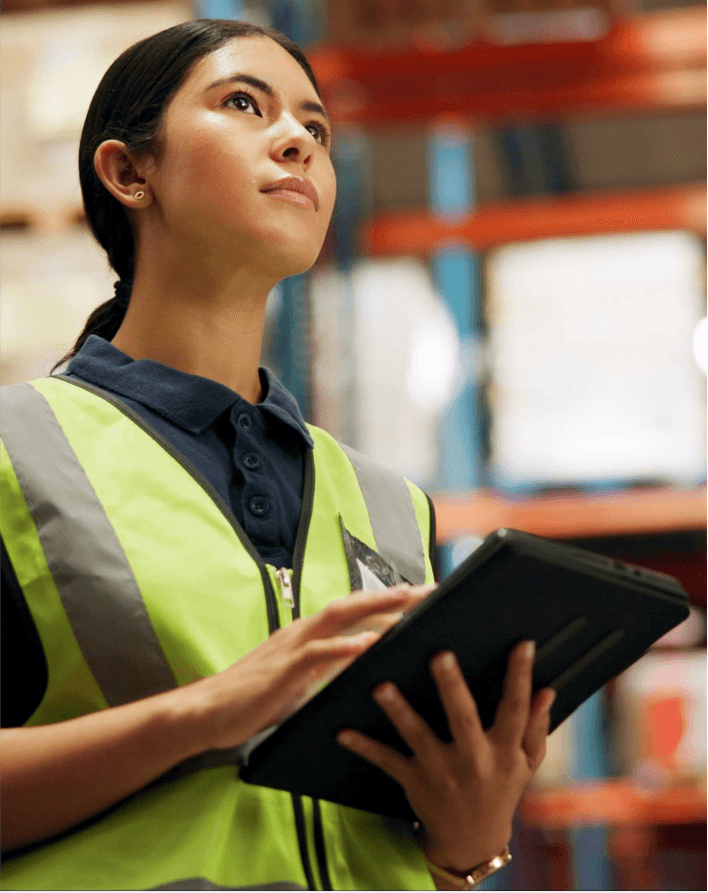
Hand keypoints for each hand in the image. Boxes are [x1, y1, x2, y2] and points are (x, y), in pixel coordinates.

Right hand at [190, 584, 435, 752]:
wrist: (208, 710)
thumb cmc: (254, 698)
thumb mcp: (299, 680)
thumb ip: (326, 669)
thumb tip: (359, 666)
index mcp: (308, 633)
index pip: (355, 610)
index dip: (388, 600)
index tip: (422, 596)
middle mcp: (303, 631)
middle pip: (355, 604)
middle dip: (394, 595)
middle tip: (432, 589)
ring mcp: (293, 646)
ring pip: (340, 617)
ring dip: (375, 607)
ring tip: (407, 601)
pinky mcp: (284, 668)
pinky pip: (318, 653)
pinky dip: (345, 646)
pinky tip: (369, 643)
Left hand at [336, 640, 554, 873]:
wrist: (471, 841)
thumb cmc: (499, 791)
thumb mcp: (525, 764)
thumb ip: (536, 727)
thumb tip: (546, 691)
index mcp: (503, 751)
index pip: (516, 708)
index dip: (520, 676)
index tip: (522, 644)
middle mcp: (473, 760)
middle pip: (463, 717)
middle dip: (451, 686)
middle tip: (440, 655)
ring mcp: (441, 771)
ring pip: (418, 736)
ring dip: (399, 711)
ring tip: (382, 686)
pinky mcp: (414, 781)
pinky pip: (387, 760)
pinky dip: (364, 746)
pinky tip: (342, 731)